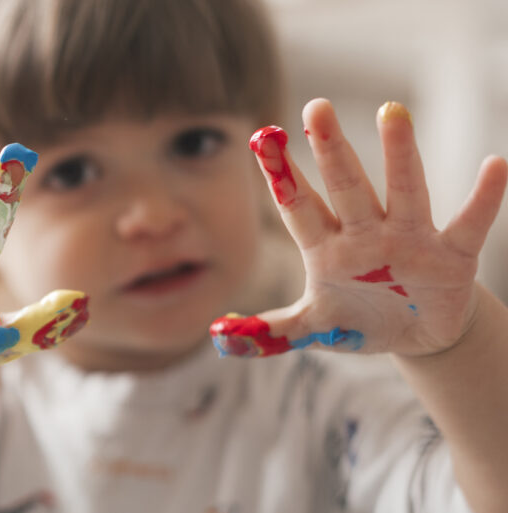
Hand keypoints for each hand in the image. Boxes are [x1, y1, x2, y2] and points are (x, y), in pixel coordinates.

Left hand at [211, 99, 506, 357]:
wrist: (413, 335)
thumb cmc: (357, 318)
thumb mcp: (314, 327)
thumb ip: (272, 330)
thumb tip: (218, 337)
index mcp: (327, 248)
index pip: (299, 206)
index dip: (282, 176)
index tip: (262, 137)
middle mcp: (365, 234)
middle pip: (346, 187)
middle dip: (332, 150)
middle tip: (316, 107)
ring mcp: (408, 240)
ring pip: (403, 192)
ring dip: (399, 156)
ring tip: (392, 113)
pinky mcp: (451, 257)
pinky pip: (469, 225)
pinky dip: (484, 200)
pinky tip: (495, 166)